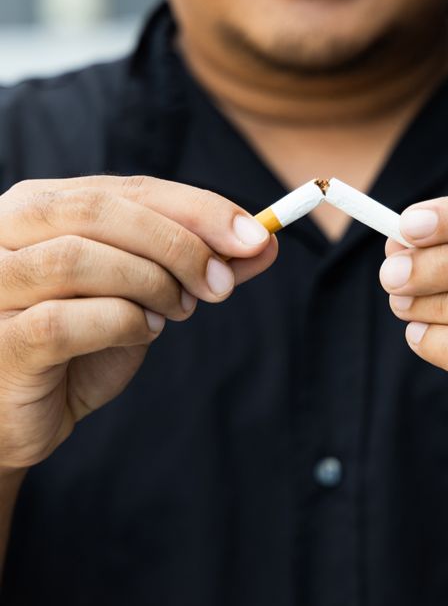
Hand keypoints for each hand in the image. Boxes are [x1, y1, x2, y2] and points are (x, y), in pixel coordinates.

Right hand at [0, 174, 276, 471]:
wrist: (16, 417)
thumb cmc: (75, 349)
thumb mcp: (141, 298)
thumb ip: (193, 267)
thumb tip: (264, 243)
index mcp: (40, 205)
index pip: (128, 188)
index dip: (198, 208)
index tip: (256, 235)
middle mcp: (4, 230)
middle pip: (100, 211)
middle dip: (178, 244)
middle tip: (220, 284)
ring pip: (79, 258)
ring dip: (149, 284)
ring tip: (177, 311)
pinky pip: (62, 320)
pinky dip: (120, 323)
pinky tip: (143, 332)